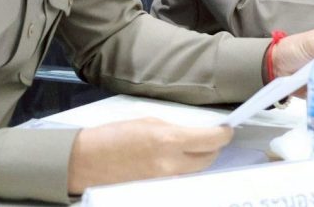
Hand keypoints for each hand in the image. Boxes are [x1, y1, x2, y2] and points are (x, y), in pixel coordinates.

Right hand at [67, 118, 232, 192]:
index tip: (227, 129)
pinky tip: (178, 161)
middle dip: (213, 147)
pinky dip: (184, 171)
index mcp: (168, 140)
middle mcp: (171, 164)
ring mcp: (165, 181)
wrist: (87, 161)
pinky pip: (181, 180)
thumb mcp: (148, 122)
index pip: (211, 140)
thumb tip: (195, 133)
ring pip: (196, 171)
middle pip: (208, 159)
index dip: (224, 134)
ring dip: (199, 159)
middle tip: (211, 137)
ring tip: (193, 148)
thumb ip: (174, 129)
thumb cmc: (113, 136)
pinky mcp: (158, 191)